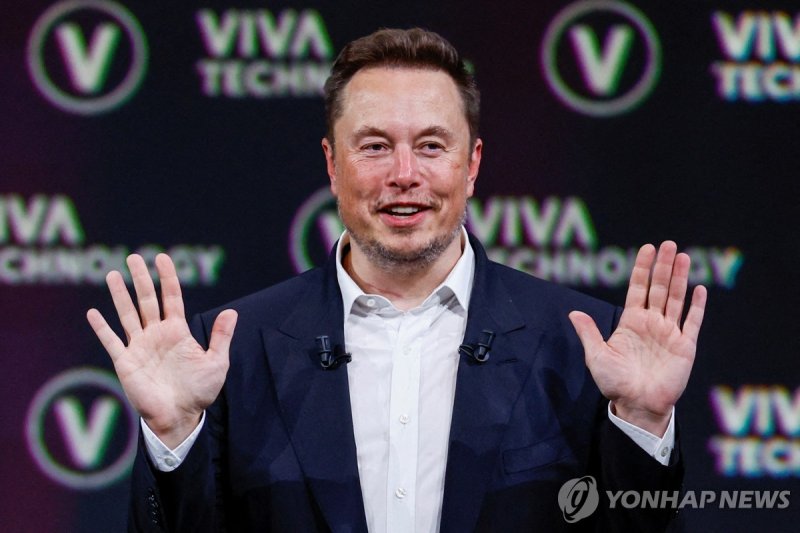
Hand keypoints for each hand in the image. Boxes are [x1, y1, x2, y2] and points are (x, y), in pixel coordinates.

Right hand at [87, 254, 236, 447]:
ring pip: (127, 314)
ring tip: (112, 274)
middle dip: (140, 279)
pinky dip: (102, 328)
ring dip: (119, 295)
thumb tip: (232, 311)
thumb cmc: (200, 391)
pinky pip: (111, 341)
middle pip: (146, 300)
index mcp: (177, 331)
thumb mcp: (217, 362)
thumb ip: (221, 337)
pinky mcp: (126, 362)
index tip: (161, 258)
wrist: (180, 417)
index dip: (167, 278)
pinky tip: (93, 312)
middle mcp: (156, 334)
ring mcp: (139, 346)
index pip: (171, 297)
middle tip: (133, 257)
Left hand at [568, 241, 706, 436]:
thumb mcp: (596, 355)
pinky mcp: (684, 346)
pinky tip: (699, 289)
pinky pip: (692, 322)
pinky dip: (696, 306)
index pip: (638, 288)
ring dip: (680, 278)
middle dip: (664, 266)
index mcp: (631, 322)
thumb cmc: (615, 383)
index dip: (642, 268)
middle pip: (659, 288)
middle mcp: (651, 323)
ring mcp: (669, 333)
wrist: (637, 405)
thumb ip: (589, 332)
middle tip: (670, 244)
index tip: (648, 249)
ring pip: (676, 299)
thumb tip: (573, 313)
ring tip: (684, 257)